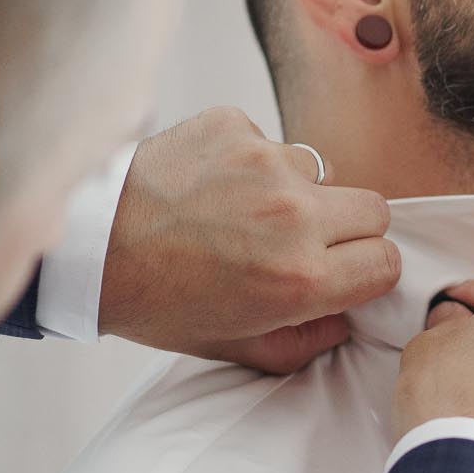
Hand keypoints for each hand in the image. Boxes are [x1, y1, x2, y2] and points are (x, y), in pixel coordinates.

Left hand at [99, 107, 399, 373]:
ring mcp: (266, 163)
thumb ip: (307, 342)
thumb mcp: (237, 346)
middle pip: (375, 210)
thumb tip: (345, 318)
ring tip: (243, 211)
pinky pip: (270, 140)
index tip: (343, 271)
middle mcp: (293, 217)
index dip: (367, 270)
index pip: (386, 262)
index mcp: (301, 280)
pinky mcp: (234, 126)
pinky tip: (214, 184)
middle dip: (348, 229)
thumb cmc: (157, 300)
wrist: (87, 244)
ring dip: (295, 191)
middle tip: (303, 241)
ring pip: (320, 172)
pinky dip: (251, 161)